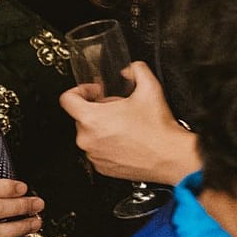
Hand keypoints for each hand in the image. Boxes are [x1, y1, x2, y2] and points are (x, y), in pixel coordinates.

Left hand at [59, 60, 195, 183]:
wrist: (169, 157)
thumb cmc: (157, 129)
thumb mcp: (150, 88)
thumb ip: (137, 70)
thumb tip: (130, 69)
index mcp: (92, 118)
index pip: (67, 99)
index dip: (81, 90)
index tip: (95, 93)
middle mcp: (87, 138)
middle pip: (81, 116)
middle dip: (98, 109)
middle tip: (119, 109)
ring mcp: (93, 154)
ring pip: (89, 134)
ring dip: (102, 127)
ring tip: (125, 125)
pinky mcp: (101, 167)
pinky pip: (97, 150)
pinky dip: (107, 144)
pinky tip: (126, 140)